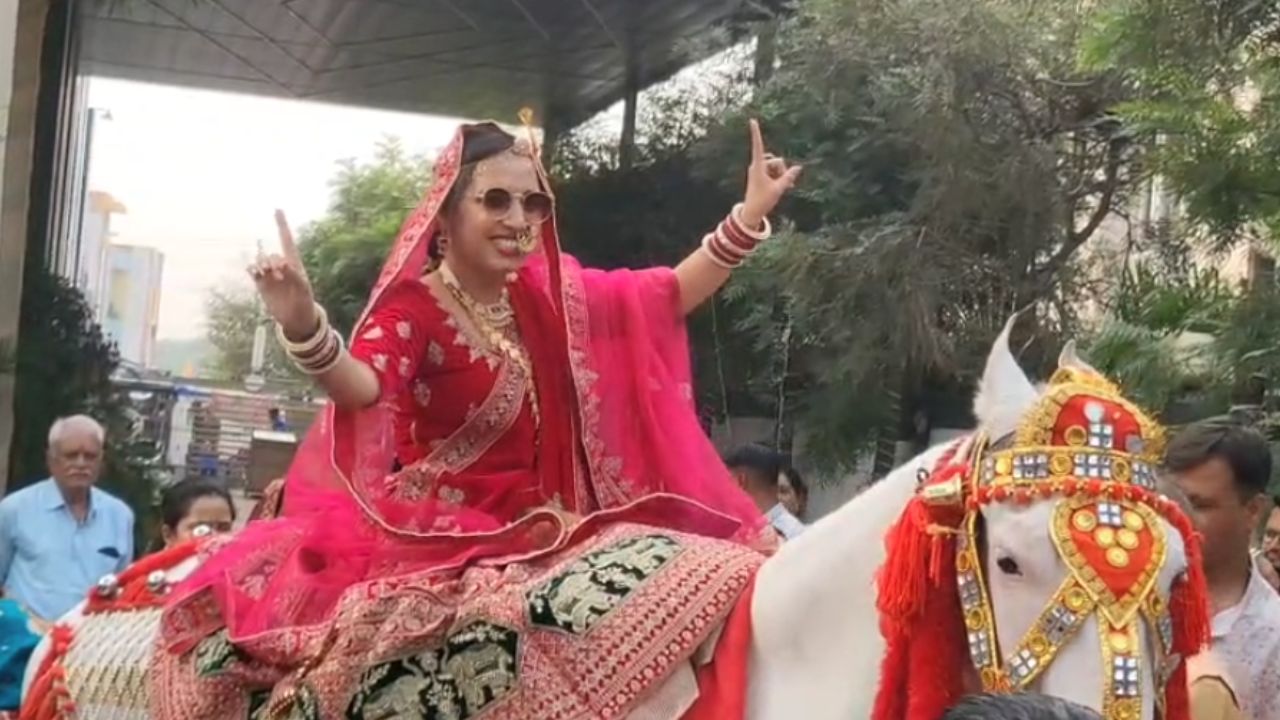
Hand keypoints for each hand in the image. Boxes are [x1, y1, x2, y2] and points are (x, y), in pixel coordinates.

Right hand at [249, 210, 317, 338]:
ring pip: (260, 261)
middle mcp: (280, 267)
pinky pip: (253, 272)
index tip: (277, 208)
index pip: (287, 240)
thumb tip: (282, 263)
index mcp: (294, 264)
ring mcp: (270, 275)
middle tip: (278, 273)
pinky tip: (255, 272)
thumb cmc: (305, 301)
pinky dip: (252, 269)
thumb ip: (294, 274)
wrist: (297, 318)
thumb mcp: (303, 288)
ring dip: (261, 264)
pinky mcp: (262, 285)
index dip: (282, 225)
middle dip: (272, 261)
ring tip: (266, 274)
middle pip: (271, 255)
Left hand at [740, 119, 801, 228]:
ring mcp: (758, 170)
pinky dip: (779, 177)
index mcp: (758, 166)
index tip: (752, 120)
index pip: (758, 146)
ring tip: (783, 188)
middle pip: (776, 160)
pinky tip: (784, 187)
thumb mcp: (779, 189)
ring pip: (776, 166)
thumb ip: (789, 177)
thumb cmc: (763, 201)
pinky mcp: (760, 175)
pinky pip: (773, 171)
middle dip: (782, 169)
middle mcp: (757, 166)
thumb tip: (799, 167)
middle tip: (784, 184)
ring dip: (781, 174)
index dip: (756, 133)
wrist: (752, 212)